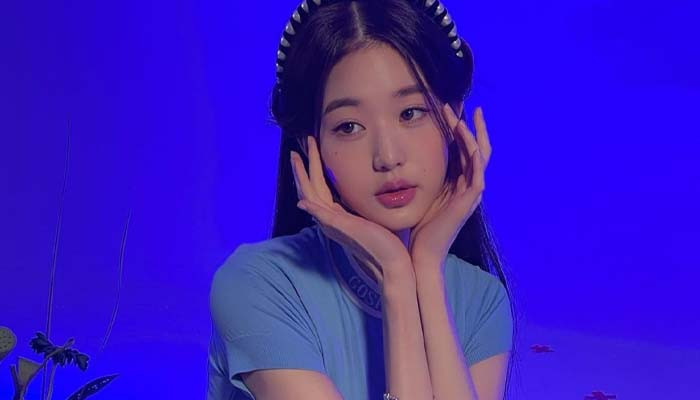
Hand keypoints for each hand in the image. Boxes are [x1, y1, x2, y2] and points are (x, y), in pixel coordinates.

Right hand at [291, 135, 413, 284]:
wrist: (393, 262)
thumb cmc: (389, 242)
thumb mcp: (375, 216)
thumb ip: (367, 206)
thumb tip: (377, 191)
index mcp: (338, 217)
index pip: (319, 190)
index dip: (314, 171)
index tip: (312, 152)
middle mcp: (331, 221)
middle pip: (309, 190)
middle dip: (302, 169)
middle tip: (296, 149)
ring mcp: (333, 225)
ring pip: (309, 196)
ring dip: (302, 176)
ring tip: (296, 157)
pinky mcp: (340, 228)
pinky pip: (320, 214)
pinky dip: (310, 206)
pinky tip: (302, 199)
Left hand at [408, 104, 491, 269]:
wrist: (421, 253)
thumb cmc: (417, 227)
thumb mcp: (420, 194)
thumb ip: (420, 176)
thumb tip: (404, 158)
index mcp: (457, 183)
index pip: (464, 149)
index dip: (459, 129)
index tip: (448, 108)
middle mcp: (468, 185)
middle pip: (476, 147)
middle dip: (468, 124)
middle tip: (458, 103)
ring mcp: (471, 193)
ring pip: (479, 155)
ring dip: (470, 133)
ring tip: (461, 113)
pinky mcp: (469, 200)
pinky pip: (477, 171)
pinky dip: (474, 152)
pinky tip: (466, 136)